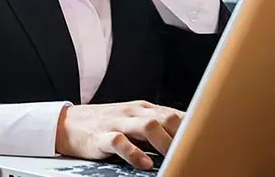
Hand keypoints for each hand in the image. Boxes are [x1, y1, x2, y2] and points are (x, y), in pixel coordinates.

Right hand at [54, 101, 183, 169]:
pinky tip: (144, 164)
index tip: (207, 142)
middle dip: (182, 135)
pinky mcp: (102, 136)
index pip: (175, 113)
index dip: (193, 127)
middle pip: (166, 117)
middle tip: (193, 152)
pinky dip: (134, 153)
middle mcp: (133, 112)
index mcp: (144, 109)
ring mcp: (118, 122)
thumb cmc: (106, 124)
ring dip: (164, 142)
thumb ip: (156, 127)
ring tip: (173, 157)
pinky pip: (120, 142)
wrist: (67, 124)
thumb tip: (186, 138)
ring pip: (147, 126)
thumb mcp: (133, 121)